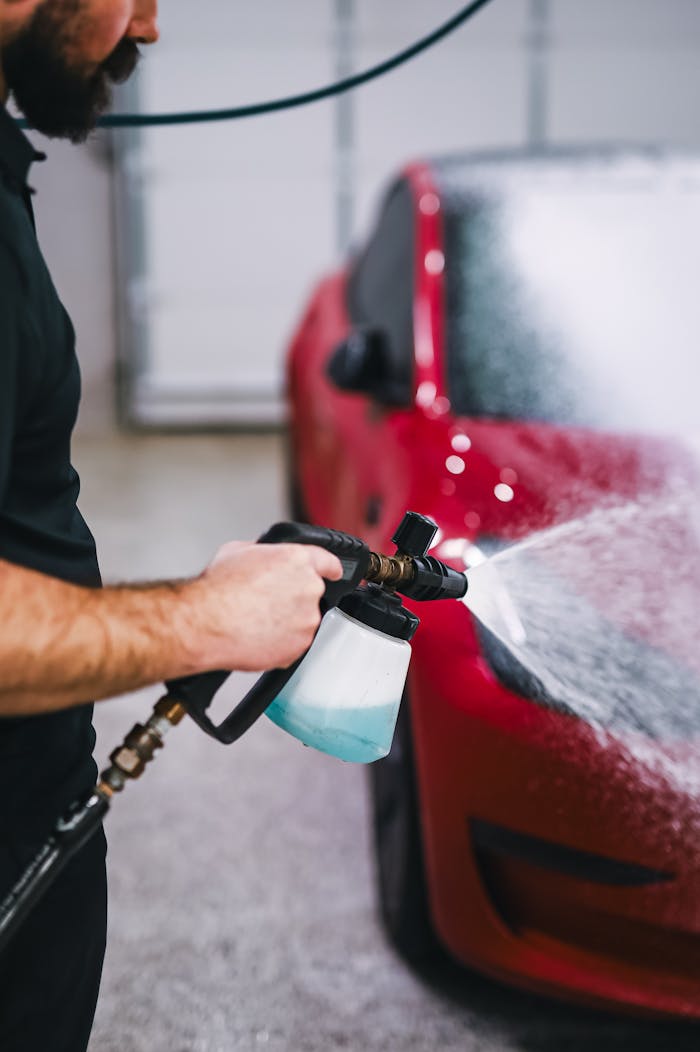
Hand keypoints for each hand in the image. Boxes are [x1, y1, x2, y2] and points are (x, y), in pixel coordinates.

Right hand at [185, 541, 342, 671]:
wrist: (205, 623)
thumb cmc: (217, 589)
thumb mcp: (238, 551)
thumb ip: (263, 551)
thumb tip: (266, 555)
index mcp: (297, 560)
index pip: (329, 562)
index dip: (329, 568)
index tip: (332, 573)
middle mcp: (309, 587)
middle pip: (312, 593)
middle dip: (293, 598)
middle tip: (266, 604)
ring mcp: (307, 618)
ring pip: (303, 620)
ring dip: (287, 622)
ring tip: (257, 621)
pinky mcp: (300, 645)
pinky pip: (295, 643)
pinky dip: (281, 643)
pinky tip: (258, 636)